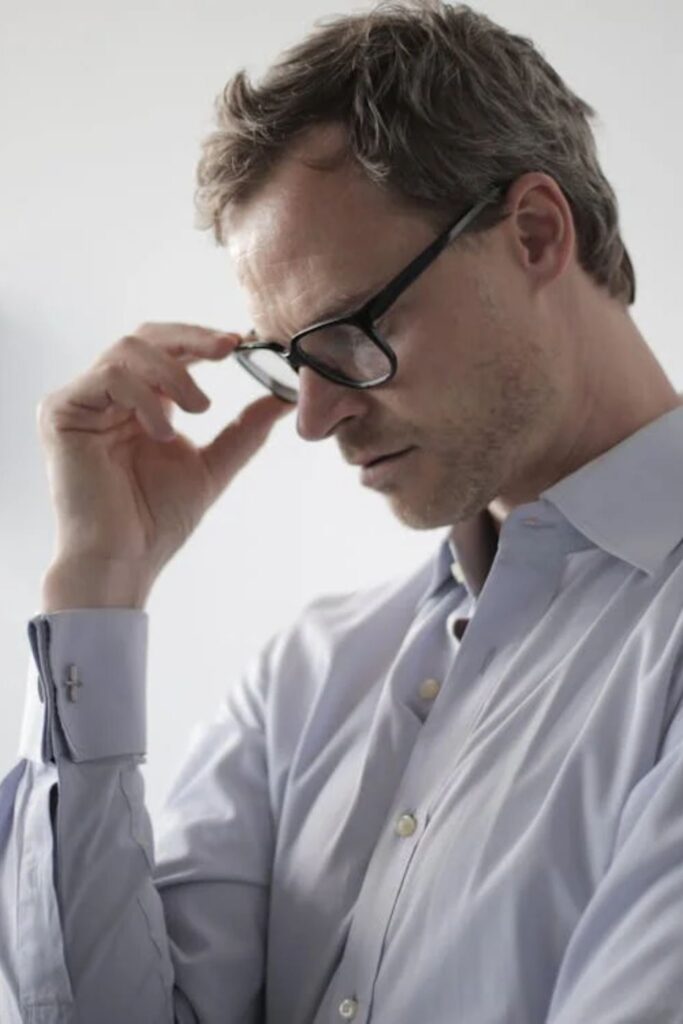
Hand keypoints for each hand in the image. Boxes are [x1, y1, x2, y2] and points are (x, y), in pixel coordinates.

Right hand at [37, 322, 292, 606]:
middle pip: (145, 337)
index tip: (240, 341)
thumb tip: (284, 399)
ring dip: (173, 374)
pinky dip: (145, 397)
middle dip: (191, 338)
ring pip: (127, 350)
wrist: (125, 559)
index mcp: (140, 403)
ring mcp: (83, 402)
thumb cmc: (157, 521)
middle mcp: (108, 396)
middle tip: (228, 348)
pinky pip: (108, 377)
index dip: (201, 339)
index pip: (167, 350)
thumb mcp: (213, 466)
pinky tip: (162, 432)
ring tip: (197, 411)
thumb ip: (244, 430)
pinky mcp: (61, 412)